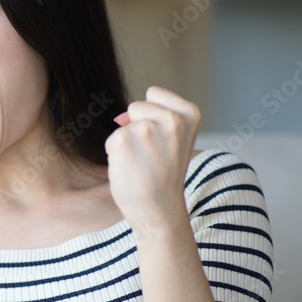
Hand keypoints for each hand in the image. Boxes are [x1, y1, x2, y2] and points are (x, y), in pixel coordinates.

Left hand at [105, 86, 201, 236]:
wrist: (158, 209)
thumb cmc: (164, 175)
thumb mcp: (175, 139)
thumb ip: (156, 119)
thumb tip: (119, 117)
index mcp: (189, 114)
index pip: (154, 93)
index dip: (151, 115)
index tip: (163, 141)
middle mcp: (170, 119)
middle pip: (136, 106)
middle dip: (137, 127)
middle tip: (152, 156)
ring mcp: (146, 128)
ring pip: (122, 125)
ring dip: (126, 142)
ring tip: (142, 163)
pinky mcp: (123, 140)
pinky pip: (111, 139)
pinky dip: (116, 153)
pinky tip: (132, 169)